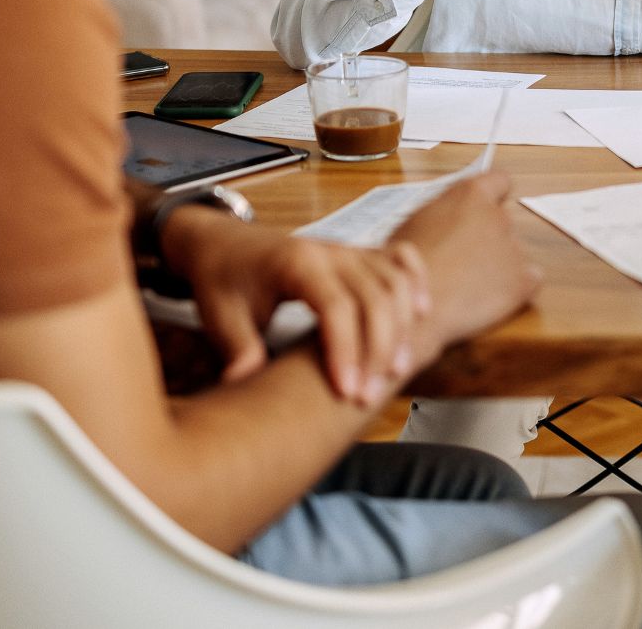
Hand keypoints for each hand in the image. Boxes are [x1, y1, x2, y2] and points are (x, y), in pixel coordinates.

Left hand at [162, 208, 430, 405]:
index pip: (335, 306)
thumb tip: (244, 385)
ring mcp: (347, 249)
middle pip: (374, 296)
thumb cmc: (222, 282)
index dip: (345, 351)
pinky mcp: (357, 253)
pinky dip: (416, 282)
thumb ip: (238, 349)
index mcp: (295, 262)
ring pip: (394, 281)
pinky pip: (399, 259)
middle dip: (379, 349)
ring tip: (396, 372)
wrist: (223, 244)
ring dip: (402, 326)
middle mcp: (328, 250)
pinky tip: (422, 313)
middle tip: (367, 397)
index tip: (345, 392)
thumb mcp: (219, 316)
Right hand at [390, 172, 540, 351]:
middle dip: (487, 239)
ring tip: (466, 286)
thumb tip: (447, 223)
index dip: (495, 194)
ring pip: (512, 253)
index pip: (499, 180)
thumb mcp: (414, 223)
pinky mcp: (523, 280)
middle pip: (502, 222)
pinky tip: (487, 299)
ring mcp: (514, 248)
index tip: (489, 207)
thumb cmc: (402, 266)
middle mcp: (498, 216)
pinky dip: (514, 289)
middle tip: (462, 260)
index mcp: (470, 196)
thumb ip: (441, 215)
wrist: (413, 305)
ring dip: (497, 265)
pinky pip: (529, 280)